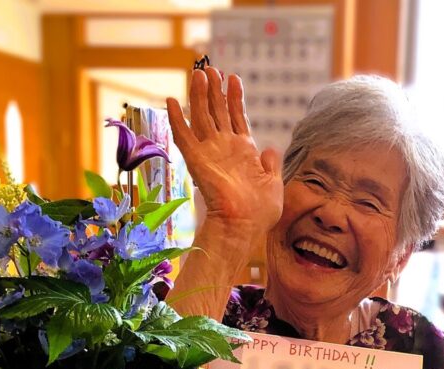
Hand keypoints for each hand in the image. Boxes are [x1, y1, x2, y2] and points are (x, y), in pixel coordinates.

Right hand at [166, 67, 282, 231]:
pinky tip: (171, 100)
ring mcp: (210, 152)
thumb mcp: (273, 183)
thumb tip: (271, 150)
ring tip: (198, 73)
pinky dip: (176, 118)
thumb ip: (271, 164)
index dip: (234, 97)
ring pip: (201, 116)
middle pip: (217, 111)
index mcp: (244, 151)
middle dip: (215, 90)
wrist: (245, 225)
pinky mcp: (197, 159)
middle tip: (211, 68)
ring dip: (199, 94)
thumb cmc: (261, 211)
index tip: (233, 77)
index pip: (236, 117)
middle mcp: (225, 148)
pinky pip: (184, 135)